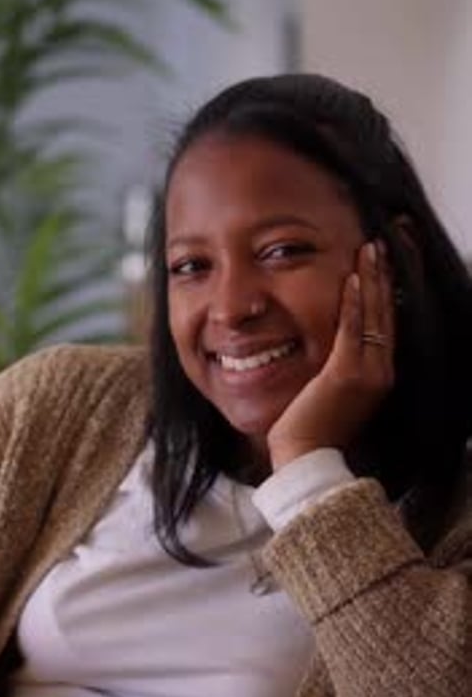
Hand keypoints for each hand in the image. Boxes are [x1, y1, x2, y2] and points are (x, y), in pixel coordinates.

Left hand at [267, 240, 394, 469]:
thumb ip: (338, 364)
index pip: (389, 321)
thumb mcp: (332, 391)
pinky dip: (354, 302)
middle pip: (388, 311)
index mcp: (380, 374)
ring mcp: (367, 373)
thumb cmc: (312, 428)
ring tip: (371, 247)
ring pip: (375, 315)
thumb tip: (328, 341)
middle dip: (388, 272)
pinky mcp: (345, 375)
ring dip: (373, 278)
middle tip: (390, 238)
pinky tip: (353, 277)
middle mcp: (382, 371)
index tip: (391, 259)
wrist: (306, 458)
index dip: (390, 288)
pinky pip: (352, 330)